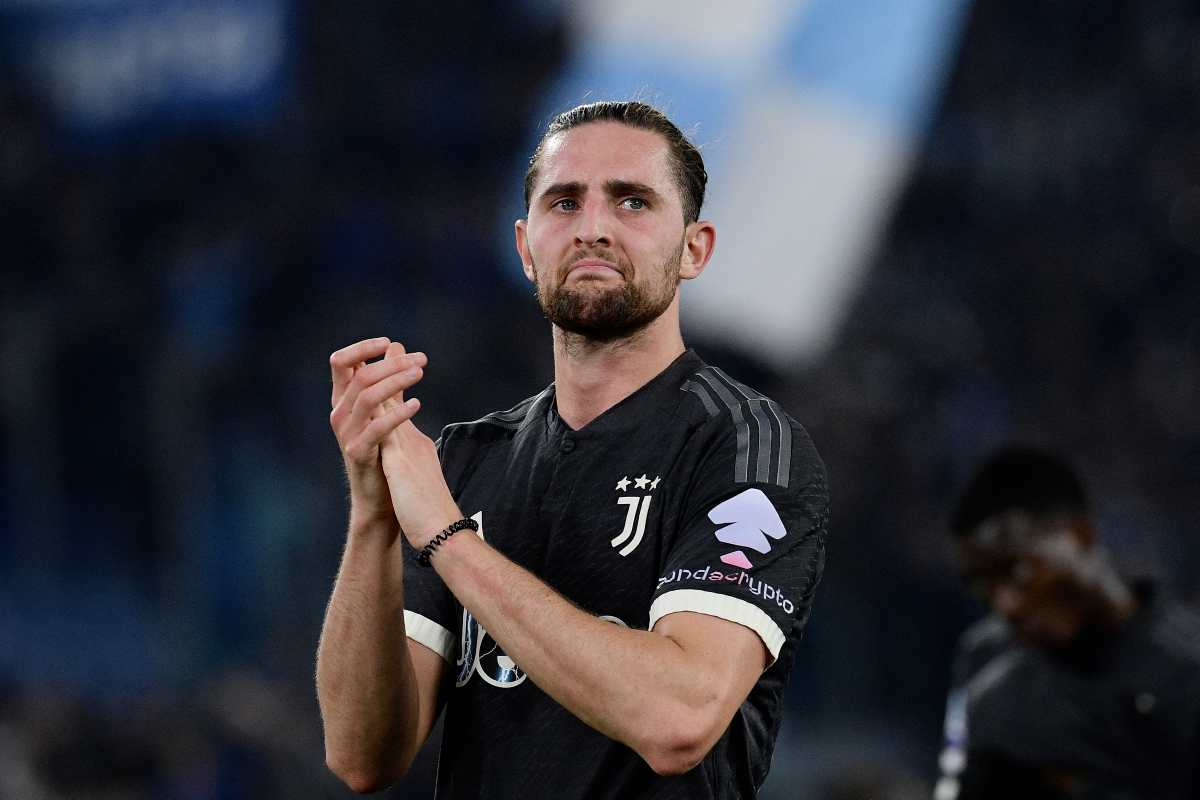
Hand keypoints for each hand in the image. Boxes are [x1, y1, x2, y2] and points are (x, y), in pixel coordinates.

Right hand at [329, 338, 425, 525]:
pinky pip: (376, 427)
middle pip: (360, 376)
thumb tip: (395, 346)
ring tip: (420, 374)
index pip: (341, 362)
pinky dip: (397, 413)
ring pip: (367, 396)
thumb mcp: (384, 408)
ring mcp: (346, 433)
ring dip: (396, 381)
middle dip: (392, 364)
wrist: (380, 497)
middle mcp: (339, 413)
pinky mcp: (357, 453)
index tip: (389, 343)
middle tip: (422, 360)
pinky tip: (417, 404)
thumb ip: (389, 378)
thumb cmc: (383, 451)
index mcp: (343, 399)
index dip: (362, 348)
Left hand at [378, 371, 460, 548]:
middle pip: (399, 399)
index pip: (401, 408)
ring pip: (395, 407)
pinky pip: (390, 426)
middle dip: (394, 371)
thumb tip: (400, 443)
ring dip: (389, 380)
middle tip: (394, 346)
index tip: (393, 362)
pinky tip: (374, 391)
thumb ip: (409, 457)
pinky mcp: (402, 461)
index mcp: (414, 446)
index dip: (395, 384)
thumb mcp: (416, 478)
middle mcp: (414, 442)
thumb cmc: (431, 511)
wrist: (443, 533)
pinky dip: (385, 406)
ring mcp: (409, 449)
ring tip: (388, 356)